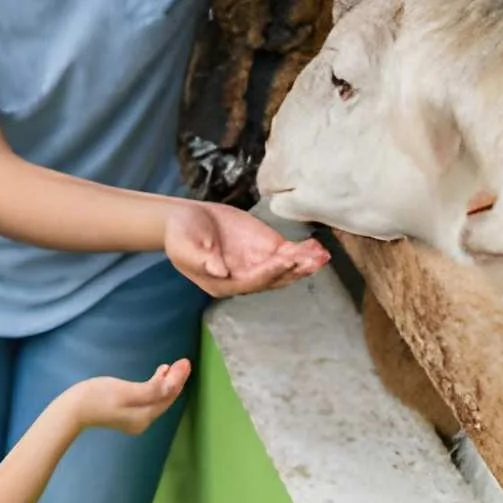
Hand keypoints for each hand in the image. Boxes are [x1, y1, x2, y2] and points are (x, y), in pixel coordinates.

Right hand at [64, 360, 193, 435]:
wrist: (73, 409)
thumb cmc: (97, 397)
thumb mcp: (125, 391)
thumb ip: (151, 390)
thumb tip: (172, 386)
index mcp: (145, 416)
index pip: (168, 395)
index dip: (178, 379)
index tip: (185, 362)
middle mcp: (143, 420)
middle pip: (165, 398)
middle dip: (176, 380)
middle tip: (184, 361)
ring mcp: (135, 418)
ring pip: (158, 398)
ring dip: (167, 382)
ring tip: (174, 366)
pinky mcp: (127, 413)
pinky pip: (149, 398)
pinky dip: (156, 386)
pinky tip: (158, 375)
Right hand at [165, 201, 329, 297]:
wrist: (184, 218)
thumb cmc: (180, 235)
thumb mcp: (184, 247)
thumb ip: (202, 260)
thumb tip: (220, 271)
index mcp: (224, 283)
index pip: (252, 280)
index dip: (271, 270)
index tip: (287, 259)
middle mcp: (244, 277)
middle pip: (274, 278)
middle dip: (295, 270)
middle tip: (314, 261)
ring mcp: (257, 263)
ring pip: (285, 269)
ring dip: (304, 263)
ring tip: (322, 255)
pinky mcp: (264, 248)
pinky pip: (287, 253)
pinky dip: (303, 251)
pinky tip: (317, 247)